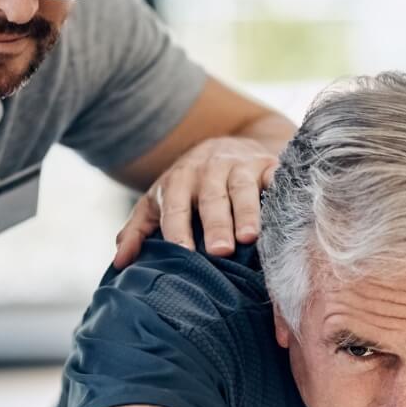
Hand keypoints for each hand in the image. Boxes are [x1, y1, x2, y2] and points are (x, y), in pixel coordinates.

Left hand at [113, 136, 278, 266]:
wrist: (232, 144)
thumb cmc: (192, 185)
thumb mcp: (160, 201)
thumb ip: (138, 229)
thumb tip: (120, 263)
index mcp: (178, 180)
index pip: (175, 206)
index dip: (178, 229)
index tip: (183, 253)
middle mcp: (209, 170)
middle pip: (211, 199)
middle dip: (216, 224)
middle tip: (220, 251)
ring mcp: (241, 165)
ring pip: (243, 189)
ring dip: (248, 213)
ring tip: (250, 238)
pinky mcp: (270, 164)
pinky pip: (276, 180)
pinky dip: (280, 194)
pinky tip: (285, 213)